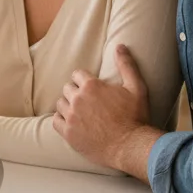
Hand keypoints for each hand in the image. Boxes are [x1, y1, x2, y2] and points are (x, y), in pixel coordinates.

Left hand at [53, 45, 159, 179]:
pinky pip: (55, 121)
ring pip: (60, 104)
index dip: (85, 80)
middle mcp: (77, 99)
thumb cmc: (135, 117)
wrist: (131, 146)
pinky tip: (71, 122)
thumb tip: (120, 46)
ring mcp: (71, 117)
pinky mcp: (68, 133)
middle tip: (87, 101)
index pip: (77, 74)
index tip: (92, 88)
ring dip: (68, 105)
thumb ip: (126, 65)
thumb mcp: (136, 87)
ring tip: (80, 112)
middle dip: (76, 92)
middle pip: (67, 88)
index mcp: (91, 86)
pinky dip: (61, 120)